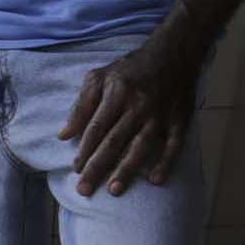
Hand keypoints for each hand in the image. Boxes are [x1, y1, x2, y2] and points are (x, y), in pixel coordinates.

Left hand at [56, 24, 207, 194]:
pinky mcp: (180, 120)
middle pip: (115, 141)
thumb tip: (64, 135)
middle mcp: (138, 105)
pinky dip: (166, 162)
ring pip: (141, 145)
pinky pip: (174, 144)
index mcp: (117, 93)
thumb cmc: (131, 68)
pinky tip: (155, 180)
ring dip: (127, 169)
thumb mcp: (100, 77)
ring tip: (114, 190)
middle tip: (85, 190)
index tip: (76, 170)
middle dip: (99, 166)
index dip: (85, 149)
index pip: (97, 127)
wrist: (174, 53)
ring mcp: (161, 114)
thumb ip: (81, 106)